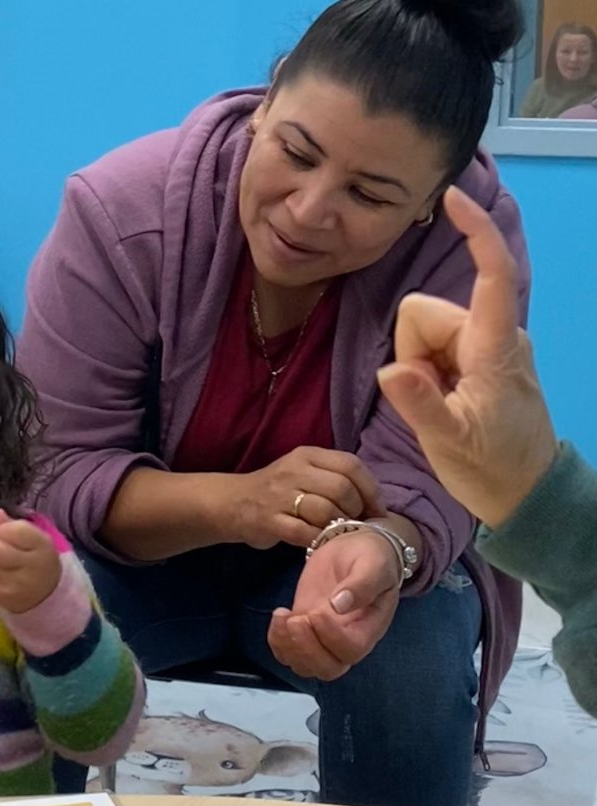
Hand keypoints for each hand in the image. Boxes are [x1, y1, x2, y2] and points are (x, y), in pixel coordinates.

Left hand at [0, 509, 61, 613]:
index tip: (6, 532)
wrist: (47, 595)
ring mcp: (17, 586)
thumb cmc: (38, 560)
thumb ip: (15, 525)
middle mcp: (32, 568)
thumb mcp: (35, 539)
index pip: (15, 530)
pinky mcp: (4, 598)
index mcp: (43, 548)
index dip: (4, 528)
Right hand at [226, 447, 385, 549]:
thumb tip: (373, 501)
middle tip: (356, 523)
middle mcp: (294, 471)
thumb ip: (334, 477)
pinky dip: (319, 539)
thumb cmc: (278, 490)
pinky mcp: (269, 520)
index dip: (371, 489)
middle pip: (342, 488)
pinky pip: (304, 532)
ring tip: (338, 532)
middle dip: (356, 510)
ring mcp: (280, 496)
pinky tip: (320, 542)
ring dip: (338, 526)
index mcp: (307, 455)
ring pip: (325, 510)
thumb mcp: (303, 471)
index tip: (377, 510)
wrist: (233, 503)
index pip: (350, 465)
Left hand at [268, 530, 399, 679]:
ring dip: (288, 646)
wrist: (355, 551)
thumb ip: (361, 585)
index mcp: (369, 628)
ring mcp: (323, 638)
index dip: (331, 637)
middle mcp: (347, 640)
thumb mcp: (372, 565)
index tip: (317, 612)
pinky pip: (288, 653)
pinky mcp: (304, 630)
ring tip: (282, 615)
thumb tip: (339, 605)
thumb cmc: (371, 558)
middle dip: (305, 649)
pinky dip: (277, 641)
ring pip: (305, 666)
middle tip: (296, 619)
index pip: (351, 650)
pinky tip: (279, 615)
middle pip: (328, 668)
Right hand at [377, 185, 556, 529]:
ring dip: (418, 369)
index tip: (453, 200)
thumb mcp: (451, 441)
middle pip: (425, 314)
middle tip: (431, 399)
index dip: (475, 234)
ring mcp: (482, 350)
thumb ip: (420, 403)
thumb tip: (391, 369)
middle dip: (412, 352)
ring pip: (422, 335)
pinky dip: (426, 375)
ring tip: (439, 407)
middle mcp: (490, 337)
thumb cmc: (494, 467)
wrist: (525, 493)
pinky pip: (431, 353)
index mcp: (493, 347)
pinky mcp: (474, 364)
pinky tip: (442, 404)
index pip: (490, 275)